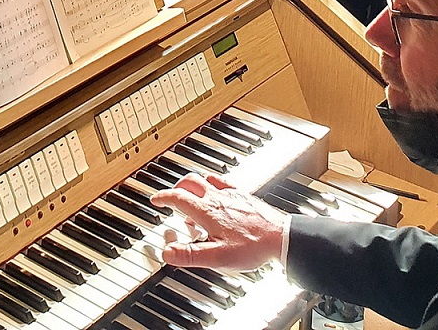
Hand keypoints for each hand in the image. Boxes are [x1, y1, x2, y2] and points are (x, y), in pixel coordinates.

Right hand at [150, 173, 287, 272]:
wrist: (282, 238)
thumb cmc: (253, 247)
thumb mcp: (217, 257)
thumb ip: (190, 255)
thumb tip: (167, 252)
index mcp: (207, 211)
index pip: (178, 198)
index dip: (163, 197)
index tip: (156, 199)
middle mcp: (218, 198)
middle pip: (190, 182)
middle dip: (176, 186)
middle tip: (171, 195)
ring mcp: (232, 195)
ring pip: (206, 179)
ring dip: (194, 184)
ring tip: (191, 194)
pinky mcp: (245, 196)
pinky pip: (224, 182)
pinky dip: (214, 184)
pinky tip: (219, 194)